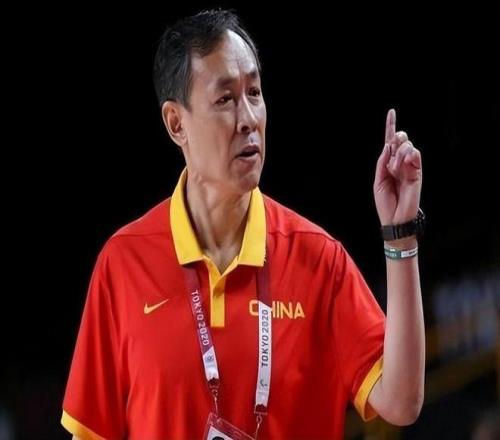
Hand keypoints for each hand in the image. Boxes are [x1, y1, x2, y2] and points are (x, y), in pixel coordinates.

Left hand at [373, 109, 421, 224]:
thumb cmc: (385, 202)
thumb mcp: (378, 180)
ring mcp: (410, 168)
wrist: (394, 219)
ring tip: (395, 168)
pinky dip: (410, 155)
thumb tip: (388, 146)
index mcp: (389, 164)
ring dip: (399, 153)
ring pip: (408, 146)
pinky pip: (416, 157)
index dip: (391, 127)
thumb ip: (382, 162)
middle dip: (396, 138)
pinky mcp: (417, 173)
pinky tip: (406, 161)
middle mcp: (400, 164)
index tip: (391, 112)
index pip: (390, 143)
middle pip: (400, 140)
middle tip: (393, 148)